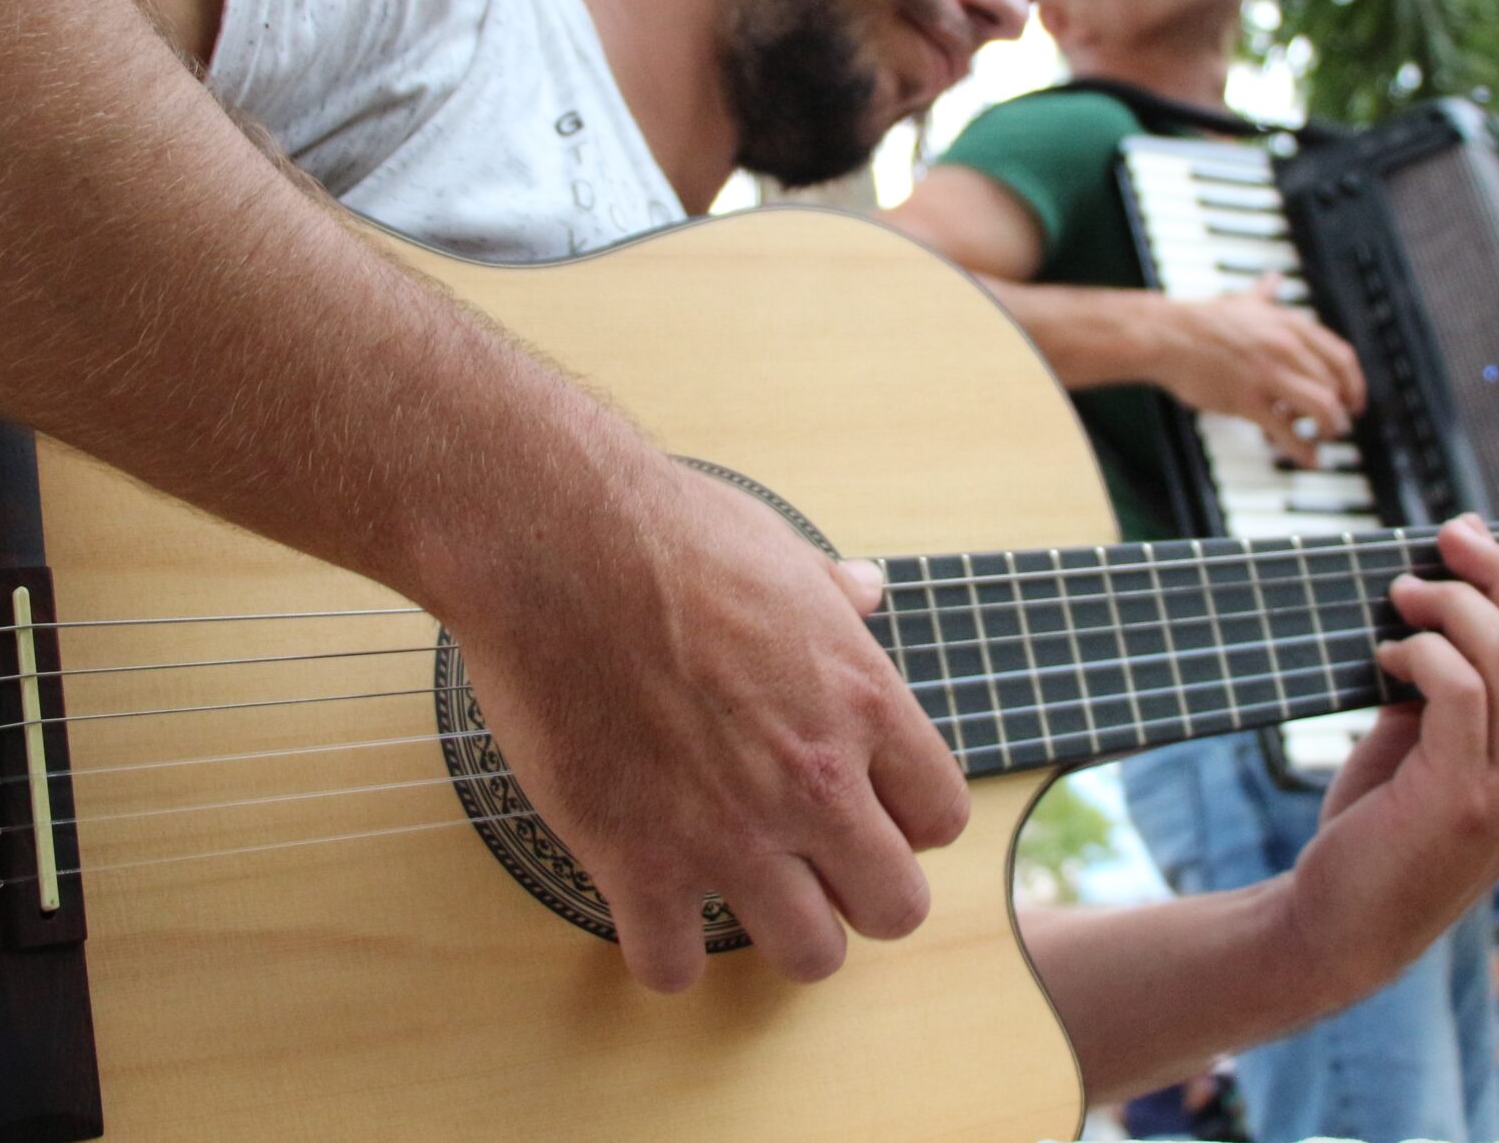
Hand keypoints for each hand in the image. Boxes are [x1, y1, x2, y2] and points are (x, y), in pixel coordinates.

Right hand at [450, 449, 968, 992]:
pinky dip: (664, 950)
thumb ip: (834, 595)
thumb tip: (866, 589)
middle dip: (858, 894)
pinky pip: (675, 967)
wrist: (557, 542)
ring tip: (738, 890)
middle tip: (809, 861)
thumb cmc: (669, 532)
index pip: (941, 818)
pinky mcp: (638, 859)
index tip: (859, 805)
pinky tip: (650, 905)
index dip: (902, 820)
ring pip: (810, 958)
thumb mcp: (783, 552)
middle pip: (896, 908)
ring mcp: (730, 830)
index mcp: (864, 702)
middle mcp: (816, 780)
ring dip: (778, 931)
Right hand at [1151, 274, 1366, 464]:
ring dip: (1331, 427)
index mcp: (1289, 325)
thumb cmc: (1201, 321)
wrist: (1165, 336)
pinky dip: (1305, 450)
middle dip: (1343, 410)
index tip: (1355, 400)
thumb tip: (1273, 278)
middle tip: (1340, 424)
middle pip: (1335, 385)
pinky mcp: (1248, 400)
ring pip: (1323, 407)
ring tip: (1326, 437)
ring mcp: (1268, 375)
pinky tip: (1310, 459)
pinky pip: (1287, 431)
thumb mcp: (1242, 302)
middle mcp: (1286, 348)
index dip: (1355, 383)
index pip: (1340, 357)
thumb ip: (1265, 295)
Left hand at [1277, 515, 1498, 998]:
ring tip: (1400, 596)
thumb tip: (1434, 595)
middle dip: (1498, 572)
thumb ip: (1444, 686)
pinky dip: (1425, 653)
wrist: (1339, 924)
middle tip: (1441, 539)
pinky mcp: (1465, 800)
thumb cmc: (1377, 829)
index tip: (1467, 538)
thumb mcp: (1422, 747)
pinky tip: (1387, 654)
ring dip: (1452, 606)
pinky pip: (1462, 693)